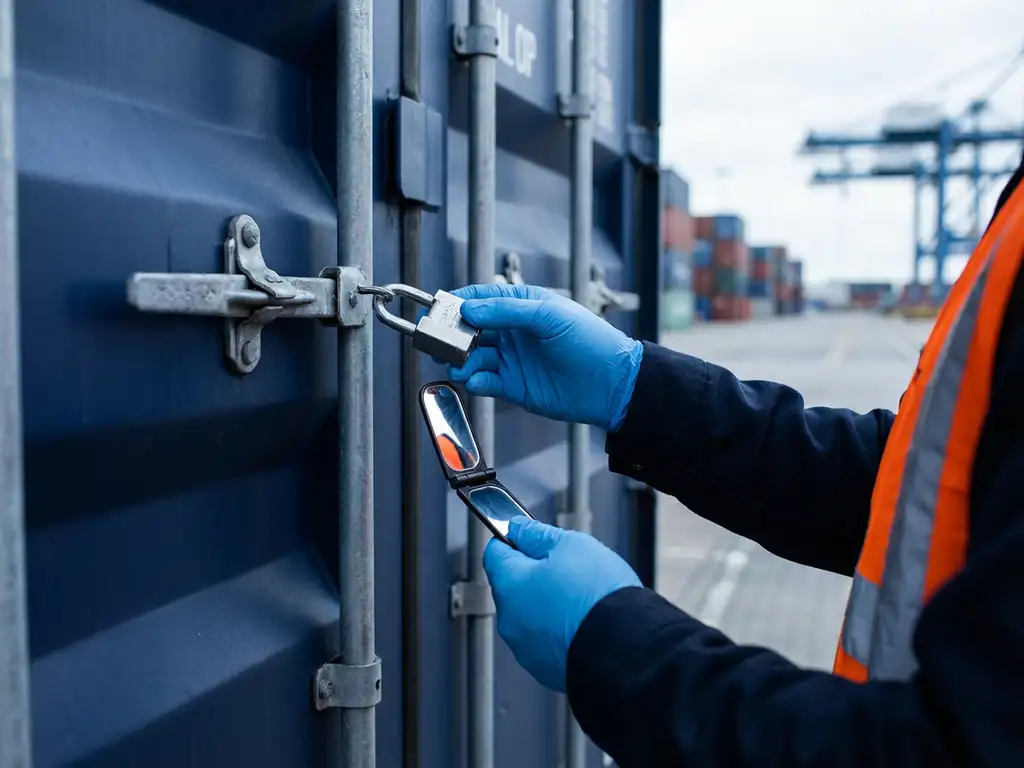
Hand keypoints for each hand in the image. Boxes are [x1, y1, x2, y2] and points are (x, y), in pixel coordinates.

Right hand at [448, 284, 642, 430]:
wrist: (611, 383)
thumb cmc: (590, 341)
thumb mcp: (549, 316)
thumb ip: (507, 311)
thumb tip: (470, 309)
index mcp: (522, 306)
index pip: (482, 298)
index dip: (459, 302)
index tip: (440, 307)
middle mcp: (513, 332)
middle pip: (471, 329)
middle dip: (453, 334)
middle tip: (440, 340)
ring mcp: (511, 359)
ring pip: (473, 356)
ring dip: (462, 359)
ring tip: (459, 363)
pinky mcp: (512, 386)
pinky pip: (484, 381)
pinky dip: (475, 381)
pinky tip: (476, 380)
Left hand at [483, 517, 641, 692]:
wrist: (625, 651)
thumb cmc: (598, 598)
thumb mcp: (571, 545)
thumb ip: (537, 534)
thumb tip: (519, 529)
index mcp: (510, 585)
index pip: (495, 552)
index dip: (514, 539)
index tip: (530, 536)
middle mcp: (510, 620)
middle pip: (513, 586)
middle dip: (536, 574)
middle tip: (569, 568)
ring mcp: (526, 649)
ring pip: (531, 616)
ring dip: (549, 605)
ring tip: (582, 599)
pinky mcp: (546, 670)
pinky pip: (547, 641)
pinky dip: (560, 631)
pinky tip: (585, 623)